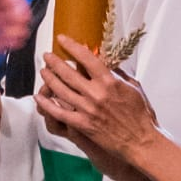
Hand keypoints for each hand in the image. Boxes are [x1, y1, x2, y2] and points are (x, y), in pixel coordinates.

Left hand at [36, 38, 157, 163]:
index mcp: (110, 82)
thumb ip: (119, 74)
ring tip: (43, 72)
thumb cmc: (141, 115)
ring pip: (61, 91)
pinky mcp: (83, 125)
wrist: (141, 141)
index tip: (62, 39)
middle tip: (46, 56)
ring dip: (49, 79)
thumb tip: (108, 62)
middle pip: (68, 73)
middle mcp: (96, 93)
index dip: (71, 46)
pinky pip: (59, 113)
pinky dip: (47, 105)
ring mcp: (87, 109)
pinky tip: (39, 98)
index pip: (86, 58)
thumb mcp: (134, 88)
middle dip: (54, 62)